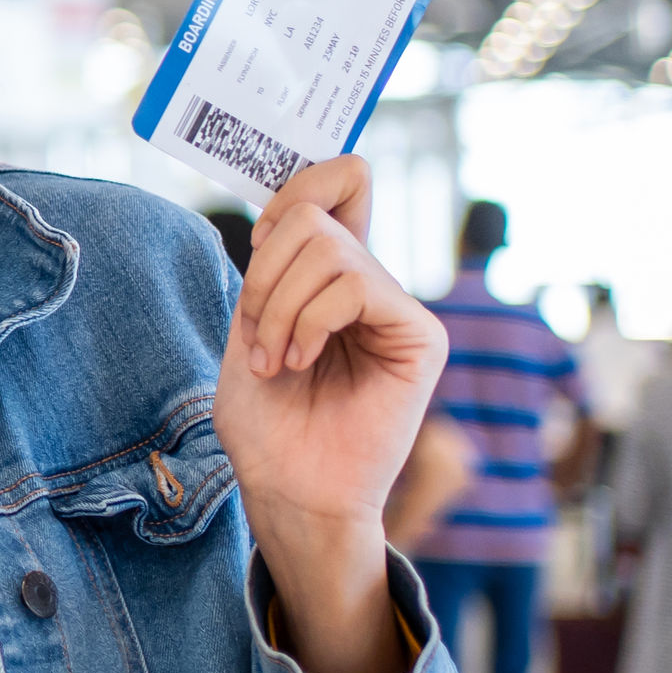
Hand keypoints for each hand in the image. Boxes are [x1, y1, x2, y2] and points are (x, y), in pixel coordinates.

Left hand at [210, 156, 447, 672]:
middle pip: (314, 212)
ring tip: (275, 360)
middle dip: (264, 272)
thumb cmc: (267, 420)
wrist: (289, 489)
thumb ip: (275, 264)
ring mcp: (399, 308)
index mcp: (331, 274)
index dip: (300, 184)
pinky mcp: (421, 337)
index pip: (340, 183)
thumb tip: (291, 204)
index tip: (258, 238)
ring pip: (328, 248)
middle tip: (256, 338)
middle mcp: (371, 283)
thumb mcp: (250, 323)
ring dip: (278, 307)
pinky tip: (301, 363)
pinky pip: (354, 286)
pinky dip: (307, 322)